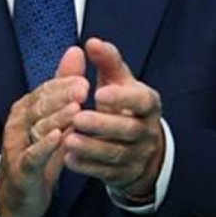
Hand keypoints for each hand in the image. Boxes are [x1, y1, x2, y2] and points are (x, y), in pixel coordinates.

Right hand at [0, 48, 88, 216]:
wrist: (19, 195)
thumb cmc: (39, 152)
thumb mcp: (53, 118)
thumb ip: (63, 86)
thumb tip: (75, 50)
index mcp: (26, 109)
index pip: (43, 91)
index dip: (62, 83)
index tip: (84, 77)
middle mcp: (18, 124)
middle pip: (39, 106)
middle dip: (61, 96)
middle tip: (83, 88)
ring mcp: (17, 146)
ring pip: (36, 128)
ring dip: (56, 118)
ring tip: (76, 110)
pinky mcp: (21, 169)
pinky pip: (32, 155)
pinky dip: (45, 146)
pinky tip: (59, 138)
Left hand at [64, 38, 164, 200]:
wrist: (140, 147)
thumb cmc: (123, 106)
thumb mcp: (119, 82)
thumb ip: (106, 62)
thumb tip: (92, 42)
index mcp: (147, 105)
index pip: (141, 101)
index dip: (122, 98)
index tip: (99, 92)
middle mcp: (146, 131)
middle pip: (128, 130)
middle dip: (103, 125)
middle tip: (78, 118)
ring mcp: (137, 155)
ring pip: (116, 154)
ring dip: (91, 148)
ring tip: (68, 140)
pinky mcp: (124, 174)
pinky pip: (106, 173)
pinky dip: (87, 166)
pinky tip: (67, 158)